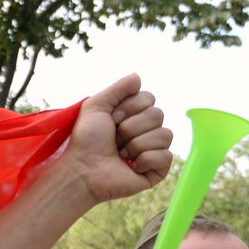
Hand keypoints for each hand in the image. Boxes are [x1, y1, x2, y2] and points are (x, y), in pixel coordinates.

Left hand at [62, 75, 173, 203]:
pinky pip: (166, 156)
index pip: (149, 98)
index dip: (129, 108)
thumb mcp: (95, 106)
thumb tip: (138, 77)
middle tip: (114, 140)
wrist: (83, 170)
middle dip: (131, 127)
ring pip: (165, 135)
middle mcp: (145, 131)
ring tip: (121, 154)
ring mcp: (153, 150)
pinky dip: (146, 160)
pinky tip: (131, 167)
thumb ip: (117, 89)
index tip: (111, 120)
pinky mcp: (157, 170)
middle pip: (158, 115)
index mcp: (133, 116)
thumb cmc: (86, 141)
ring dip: (137, 144)